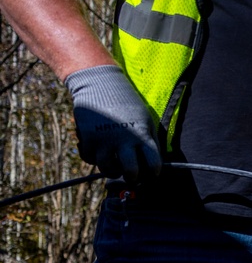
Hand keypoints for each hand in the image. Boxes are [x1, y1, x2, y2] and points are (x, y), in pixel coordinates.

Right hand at [65, 65, 160, 183]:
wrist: (100, 84)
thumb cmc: (127, 104)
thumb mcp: (145, 120)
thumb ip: (150, 140)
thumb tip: (153, 163)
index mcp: (142, 136)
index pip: (153, 164)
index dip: (153, 172)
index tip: (151, 173)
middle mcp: (124, 141)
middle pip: (131, 173)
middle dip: (133, 178)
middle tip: (132, 176)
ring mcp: (104, 141)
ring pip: (108, 170)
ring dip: (112, 170)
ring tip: (115, 164)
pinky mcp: (87, 139)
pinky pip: (90, 159)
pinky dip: (94, 158)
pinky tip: (99, 150)